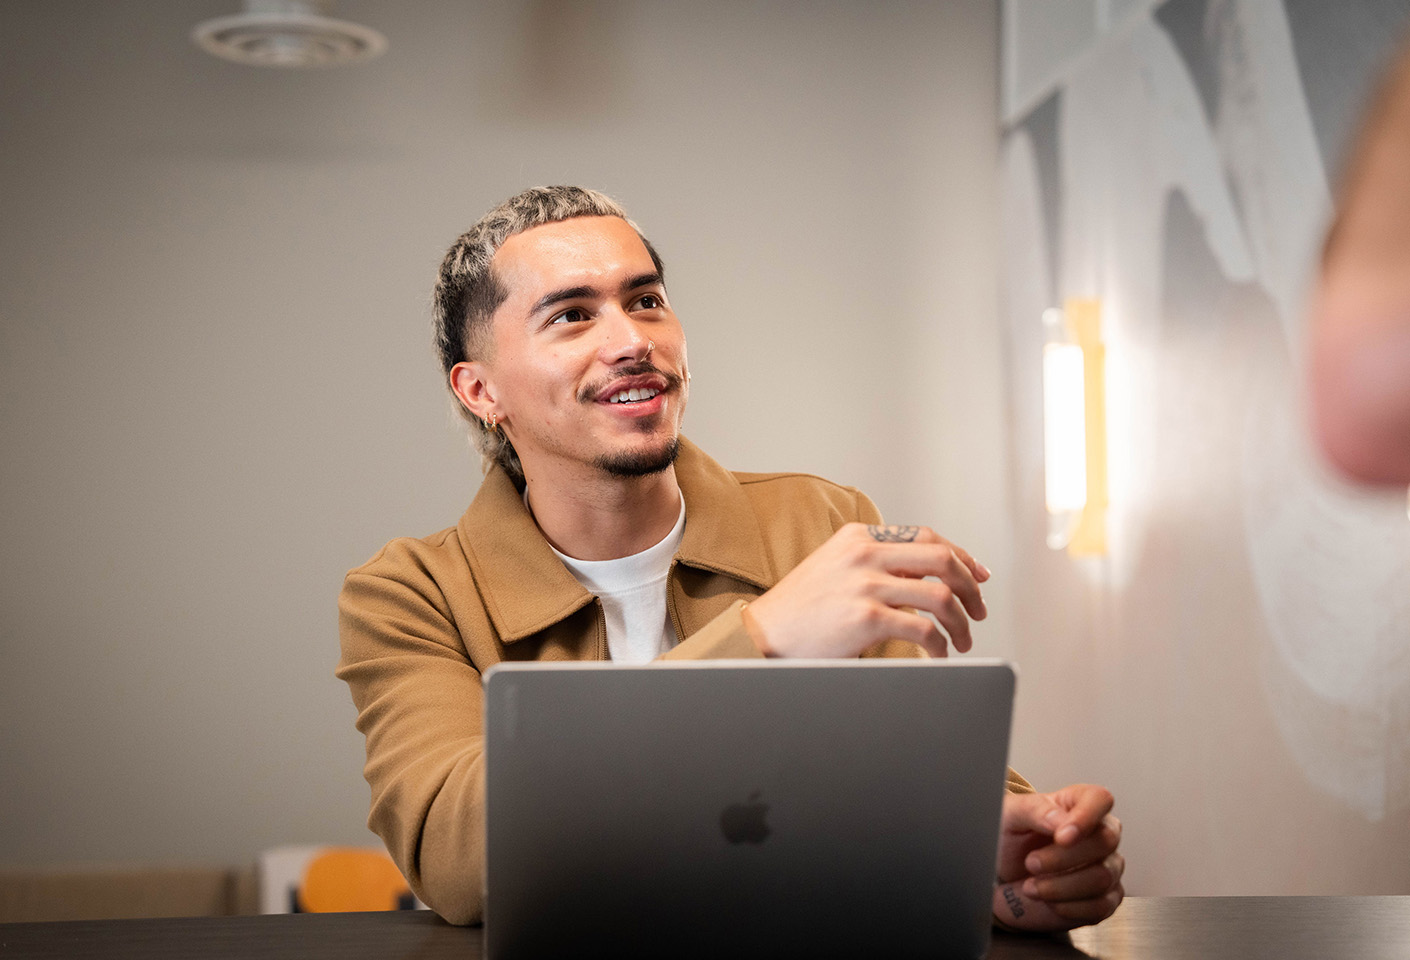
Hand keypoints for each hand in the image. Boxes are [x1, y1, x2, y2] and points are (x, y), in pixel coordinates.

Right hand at [743, 522, 989, 658]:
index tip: (979, 577)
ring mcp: (864, 584)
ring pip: (940, 595)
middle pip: (942, 559)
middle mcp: (864, 553)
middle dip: (971, 587)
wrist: (761, 633)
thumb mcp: (835, 568)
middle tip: (979, 611)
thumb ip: (873, 564)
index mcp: (859, 536)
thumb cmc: (800, 609)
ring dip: (961, 621)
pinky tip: (937, 655)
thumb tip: (925, 579)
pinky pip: (923, 630)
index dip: (961, 557)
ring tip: (961, 641)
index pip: (927, 538)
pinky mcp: (865, 617)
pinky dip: (939, 646)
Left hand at [992, 785, 1123, 931]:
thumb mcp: (1012, 814)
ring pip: (1102, 877)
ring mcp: (1108, 865)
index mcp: (1080, 802)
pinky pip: (1101, 906)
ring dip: (1061, 887)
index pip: (1100, 799)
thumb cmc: (1012, 833)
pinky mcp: (1106, 896)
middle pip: (1105, 842)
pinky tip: (1049, 901)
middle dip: (1063, 858)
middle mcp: (1101, 832)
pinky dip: (1070, 907)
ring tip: (1031, 886)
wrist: (1006, 866)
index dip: (1086, 818)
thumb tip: (1061, 821)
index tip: (1061, 837)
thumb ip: (1036, 811)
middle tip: (1031, 863)